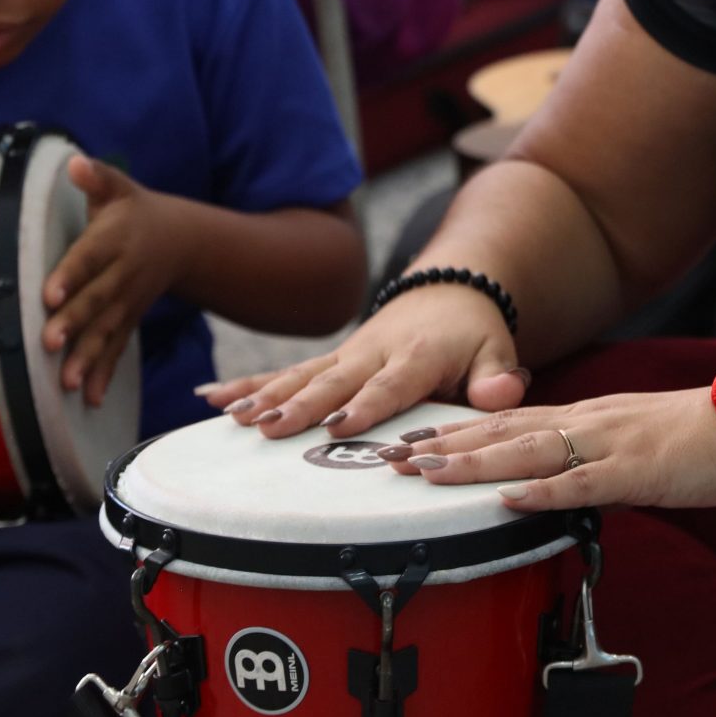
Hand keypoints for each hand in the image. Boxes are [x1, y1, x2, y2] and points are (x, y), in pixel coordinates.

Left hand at [41, 155, 195, 405]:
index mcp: (115, 238)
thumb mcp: (119, 188)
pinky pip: (118, 349)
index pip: (89, 257)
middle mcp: (123, 273)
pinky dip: (104, 374)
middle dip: (73, 322)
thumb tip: (75, 163)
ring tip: (66, 383)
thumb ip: (96, 178)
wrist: (181, 241)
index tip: (48, 295)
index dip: (70, 275)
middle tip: (48, 343)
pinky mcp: (129, 320)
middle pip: (96, 300)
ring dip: (87, 358)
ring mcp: (128, 301)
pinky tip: (89, 399)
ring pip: (107, 331)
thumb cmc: (135, 211)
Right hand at [193, 279, 528, 438]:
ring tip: (234, 418)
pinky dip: (248, 384)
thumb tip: (505, 394)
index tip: (340, 426)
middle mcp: (374, 351)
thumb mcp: (496, 349)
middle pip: (334, 380)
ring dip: (267, 395)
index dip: (366, 404)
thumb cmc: (473, 333)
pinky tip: (210, 398)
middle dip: (302, 404)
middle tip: (270, 427)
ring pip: (302, 375)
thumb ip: (497, 377)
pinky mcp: (329, 360)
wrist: (450, 289)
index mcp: (417, 355)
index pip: (390, 384)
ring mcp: (346, 355)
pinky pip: (285, 372)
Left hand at [377, 389, 715, 515]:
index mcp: (582, 417)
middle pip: (500, 431)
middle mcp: (584, 422)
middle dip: (443, 445)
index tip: (408, 439)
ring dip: (474, 464)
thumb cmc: (694, 440)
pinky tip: (510, 499)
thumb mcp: (626, 445)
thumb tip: (549, 490)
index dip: (453, 430)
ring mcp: (607, 443)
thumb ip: (586, 463)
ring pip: (528, 451)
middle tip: (390, 457)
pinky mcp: (635, 470)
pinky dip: (542, 491)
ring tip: (428, 472)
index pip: (503, 420)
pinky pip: (582, 483)